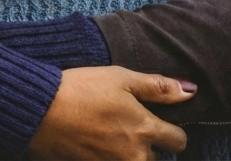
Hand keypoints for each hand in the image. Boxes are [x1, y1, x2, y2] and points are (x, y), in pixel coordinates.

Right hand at [27, 66, 194, 159]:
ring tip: (113, 138)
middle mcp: (133, 155)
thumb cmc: (81, 88)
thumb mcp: (121, 78)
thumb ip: (158, 87)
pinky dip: (109, 158)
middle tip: (131, 131)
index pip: (178, 141)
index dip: (173, 132)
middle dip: (149, 149)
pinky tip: (97, 144)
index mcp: (144, 129)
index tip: (162, 124)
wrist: (39, 110)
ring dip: (130, 156)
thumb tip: (191, 91)